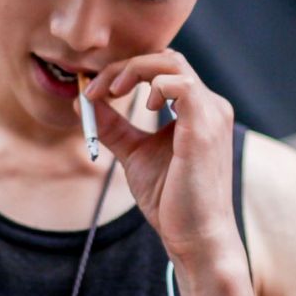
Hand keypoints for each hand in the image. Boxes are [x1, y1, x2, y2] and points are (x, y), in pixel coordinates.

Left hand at [86, 50, 242, 267]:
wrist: (195, 237)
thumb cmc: (171, 201)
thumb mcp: (134, 155)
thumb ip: (114, 128)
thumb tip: (84, 103)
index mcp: (198, 111)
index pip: (163, 68)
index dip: (126, 71)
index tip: (94, 92)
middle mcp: (210, 106)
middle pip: (167, 58)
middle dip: (126, 66)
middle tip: (98, 88)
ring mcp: (211, 114)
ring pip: (172, 63)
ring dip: (134, 70)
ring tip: (113, 93)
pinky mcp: (205, 127)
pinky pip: (180, 84)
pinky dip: (153, 86)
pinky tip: (141, 107)